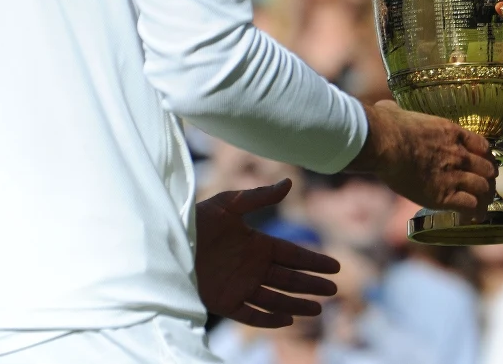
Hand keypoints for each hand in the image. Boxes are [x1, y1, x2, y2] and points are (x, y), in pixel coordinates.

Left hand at [195, 179, 339, 327]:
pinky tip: (287, 320)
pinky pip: (251, 314)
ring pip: (276, 298)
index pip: (293, 255)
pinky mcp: (224, 303)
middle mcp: (253, 267)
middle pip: (290, 278)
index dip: (314, 260)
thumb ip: (260, 196)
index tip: (335, 266)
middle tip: (335, 289)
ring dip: (297, 303)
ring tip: (318, 308)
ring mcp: (240, 286)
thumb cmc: (196, 220)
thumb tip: (290, 182)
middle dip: (312, 284)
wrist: (166, 243)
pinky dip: (269, 319)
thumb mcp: (229, 204)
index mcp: (257, 244)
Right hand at [345, 101, 497, 218]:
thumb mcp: (399, 111)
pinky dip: (473, 213)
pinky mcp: (444, 195)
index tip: (482, 163)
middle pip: (488, 169)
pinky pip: (470, 206)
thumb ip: (399, 111)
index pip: (483, 146)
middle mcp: (459, 154)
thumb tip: (387, 107)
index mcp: (452, 133)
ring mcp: (454, 175)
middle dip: (488, 179)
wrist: (385, 143)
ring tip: (481, 206)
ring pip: (483, 189)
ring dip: (484, 198)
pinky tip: (470, 218)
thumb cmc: (387, 125)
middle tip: (484, 186)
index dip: (485, 157)